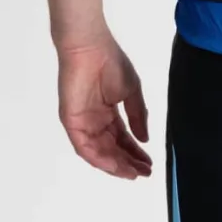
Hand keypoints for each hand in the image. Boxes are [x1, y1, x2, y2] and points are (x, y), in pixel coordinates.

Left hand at [57, 33, 152, 178]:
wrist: (91, 48)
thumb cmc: (111, 63)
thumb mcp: (132, 91)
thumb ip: (138, 115)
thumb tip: (145, 139)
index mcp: (108, 112)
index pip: (122, 138)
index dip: (135, 152)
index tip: (149, 163)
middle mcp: (95, 121)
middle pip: (112, 148)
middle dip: (128, 162)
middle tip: (144, 172)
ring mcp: (82, 123)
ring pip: (99, 152)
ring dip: (115, 165)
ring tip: (132, 173)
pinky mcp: (72, 122)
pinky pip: (84, 146)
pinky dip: (99, 158)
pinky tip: (114, 165)